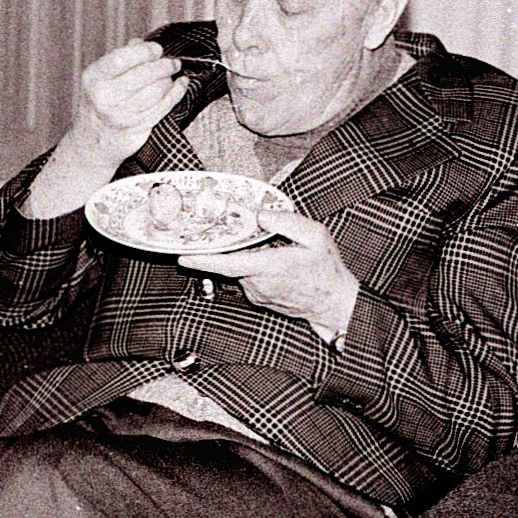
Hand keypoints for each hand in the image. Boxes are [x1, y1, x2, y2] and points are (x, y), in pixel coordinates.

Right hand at [64, 40, 186, 169]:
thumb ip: (122, 57)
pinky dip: (176, 93)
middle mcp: (104, 97)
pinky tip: (181, 84)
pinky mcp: (137, 128)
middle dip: (163, 66)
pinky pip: (163, 107)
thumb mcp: (103, 77)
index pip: (120, 59)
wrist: (94, 141)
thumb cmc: (103, 101)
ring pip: (155, 92)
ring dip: (169, 80)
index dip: (143, 52)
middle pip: (141, 76)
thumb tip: (141, 42)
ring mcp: (120, 115)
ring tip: (172, 73)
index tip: (157, 49)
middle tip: (173, 62)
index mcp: (94, 78)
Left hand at [179, 209, 358, 342]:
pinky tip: (270, 261)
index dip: (203, 260)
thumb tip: (262, 214)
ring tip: (267, 247)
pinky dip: (251, 266)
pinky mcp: (259, 298)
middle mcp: (258, 283)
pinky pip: (247, 277)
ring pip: (239, 269)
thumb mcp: (315, 236)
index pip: (228, 264)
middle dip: (225, 247)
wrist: (334, 303)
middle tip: (222, 232)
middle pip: (230, 263)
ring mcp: (258, 293)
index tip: (183, 255)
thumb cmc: (326, 270)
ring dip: (244, 256)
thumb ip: (287, 222)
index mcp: (269, 267)